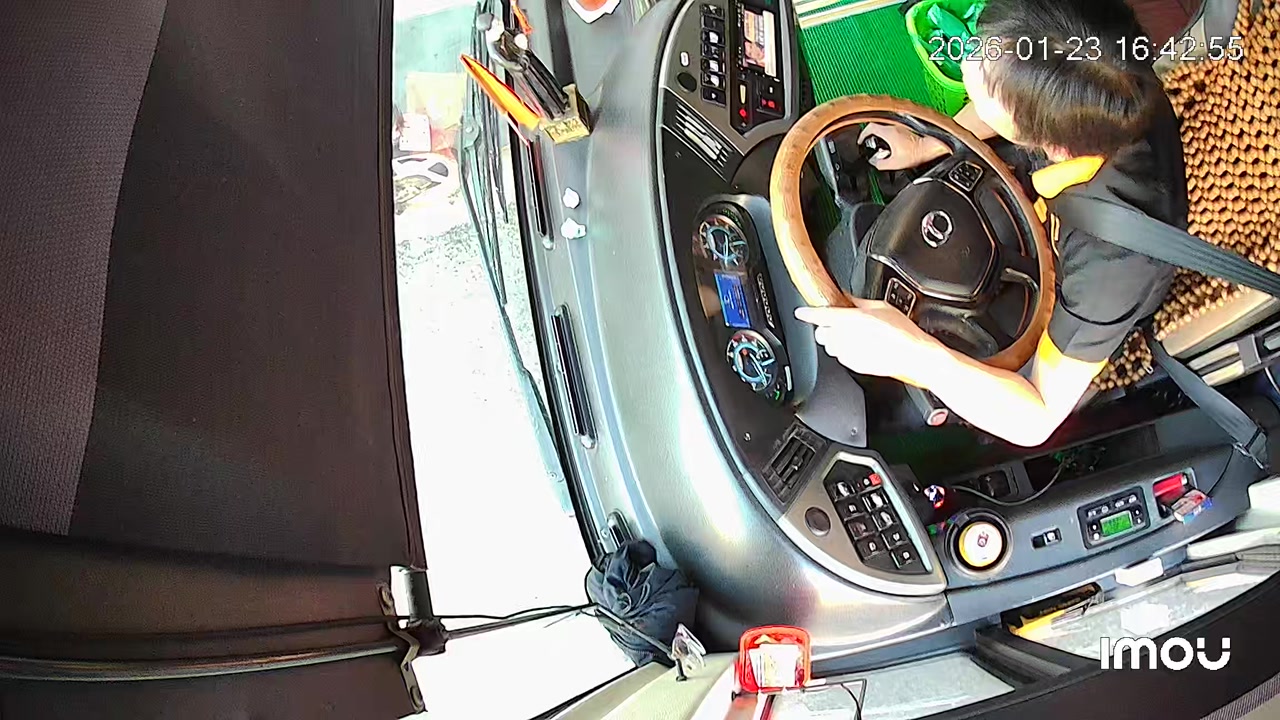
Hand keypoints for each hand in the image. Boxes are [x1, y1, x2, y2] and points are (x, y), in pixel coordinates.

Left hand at [794, 302, 944, 386]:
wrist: (914, 356)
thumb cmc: (903, 332)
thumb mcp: (882, 307)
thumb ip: (859, 302)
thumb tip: (847, 297)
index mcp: (852, 319)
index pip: (821, 315)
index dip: (808, 313)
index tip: (800, 312)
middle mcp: (846, 337)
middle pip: (821, 333)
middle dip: (825, 327)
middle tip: (838, 323)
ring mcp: (848, 353)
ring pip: (829, 346)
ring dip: (835, 340)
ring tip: (852, 336)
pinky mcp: (853, 365)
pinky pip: (841, 356)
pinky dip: (845, 350)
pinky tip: (861, 347)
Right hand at [857, 123, 948, 170]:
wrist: (933, 147)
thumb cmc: (918, 152)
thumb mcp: (894, 163)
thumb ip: (880, 163)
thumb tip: (874, 162)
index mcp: (888, 131)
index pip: (869, 128)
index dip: (862, 135)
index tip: (861, 141)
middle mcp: (895, 125)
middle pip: (877, 125)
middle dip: (871, 133)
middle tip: (869, 141)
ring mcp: (903, 125)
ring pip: (887, 125)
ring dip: (882, 132)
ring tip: (881, 143)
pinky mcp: (910, 128)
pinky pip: (896, 128)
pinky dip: (891, 133)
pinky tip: (894, 143)